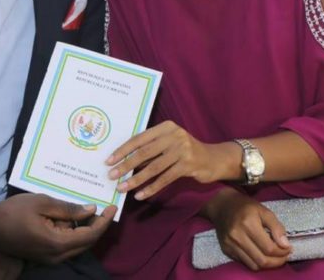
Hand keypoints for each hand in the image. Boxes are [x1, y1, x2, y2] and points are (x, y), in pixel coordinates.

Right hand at [0, 193, 115, 265]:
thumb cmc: (13, 212)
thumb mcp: (42, 203)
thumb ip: (68, 208)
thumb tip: (91, 210)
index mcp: (57, 243)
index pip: (90, 235)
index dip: (104, 221)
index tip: (113, 206)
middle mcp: (56, 256)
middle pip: (87, 243)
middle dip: (98, 226)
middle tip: (104, 207)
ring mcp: (49, 258)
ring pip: (77, 246)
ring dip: (86, 230)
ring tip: (90, 209)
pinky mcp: (43, 256)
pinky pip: (66, 246)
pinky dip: (74, 233)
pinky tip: (73, 218)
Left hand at [106, 120, 225, 199]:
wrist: (214, 159)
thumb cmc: (186, 151)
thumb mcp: (169, 143)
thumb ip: (152, 148)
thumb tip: (124, 161)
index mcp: (166, 127)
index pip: (139, 138)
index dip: (123, 150)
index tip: (109, 160)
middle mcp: (174, 135)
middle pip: (144, 152)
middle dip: (126, 165)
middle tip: (112, 175)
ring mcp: (182, 150)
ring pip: (153, 167)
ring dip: (136, 180)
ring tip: (123, 188)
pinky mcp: (188, 165)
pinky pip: (165, 179)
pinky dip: (151, 188)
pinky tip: (141, 195)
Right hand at [204, 189, 290, 270]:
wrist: (222, 205)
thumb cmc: (246, 206)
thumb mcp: (264, 210)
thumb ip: (276, 227)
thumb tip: (285, 245)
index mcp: (248, 224)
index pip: (269, 248)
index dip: (282, 252)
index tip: (289, 249)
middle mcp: (237, 236)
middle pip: (262, 260)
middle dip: (277, 262)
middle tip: (284, 256)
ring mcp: (230, 244)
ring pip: (254, 265)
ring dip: (267, 264)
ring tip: (274, 257)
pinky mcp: (226, 249)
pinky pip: (245, 262)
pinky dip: (256, 262)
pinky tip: (261, 254)